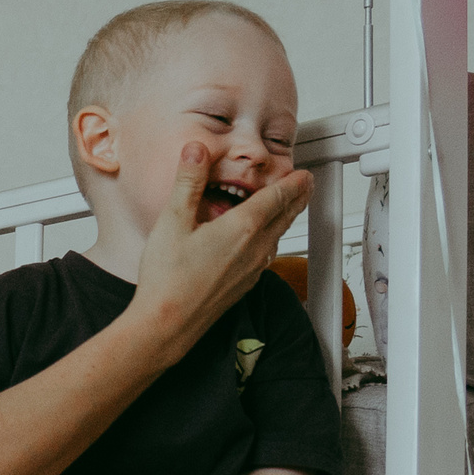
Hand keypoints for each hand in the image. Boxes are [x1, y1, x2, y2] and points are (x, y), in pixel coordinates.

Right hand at [133, 144, 311, 358]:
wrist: (166, 324)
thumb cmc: (167, 279)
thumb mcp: (172, 221)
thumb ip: (187, 182)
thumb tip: (197, 150)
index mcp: (241, 228)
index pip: (277, 197)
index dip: (293, 183)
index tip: (303, 173)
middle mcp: (254, 249)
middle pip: (285, 217)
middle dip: (298, 198)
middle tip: (307, 185)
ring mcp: (251, 270)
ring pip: (278, 237)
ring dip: (287, 219)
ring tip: (288, 208)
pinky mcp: (243, 286)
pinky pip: (266, 256)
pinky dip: (271, 240)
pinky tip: (263, 243)